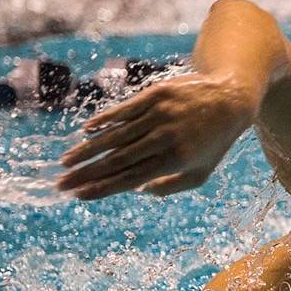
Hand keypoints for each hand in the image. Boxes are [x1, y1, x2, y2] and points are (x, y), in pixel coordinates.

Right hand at [58, 73, 260, 199]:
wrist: (230, 99)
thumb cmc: (212, 142)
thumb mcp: (200, 173)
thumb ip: (171, 186)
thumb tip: (138, 190)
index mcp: (175, 160)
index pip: (130, 178)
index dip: (102, 188)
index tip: (79, 196)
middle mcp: (165, 137)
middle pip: (117, 159)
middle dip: (86, 174)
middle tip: (61, 184)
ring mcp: (159, 114)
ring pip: (116, 135)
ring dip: (88, 150)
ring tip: (66, 162)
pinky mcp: (155, 94)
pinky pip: (124, 110)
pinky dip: (104, 121)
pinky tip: (86, 132)